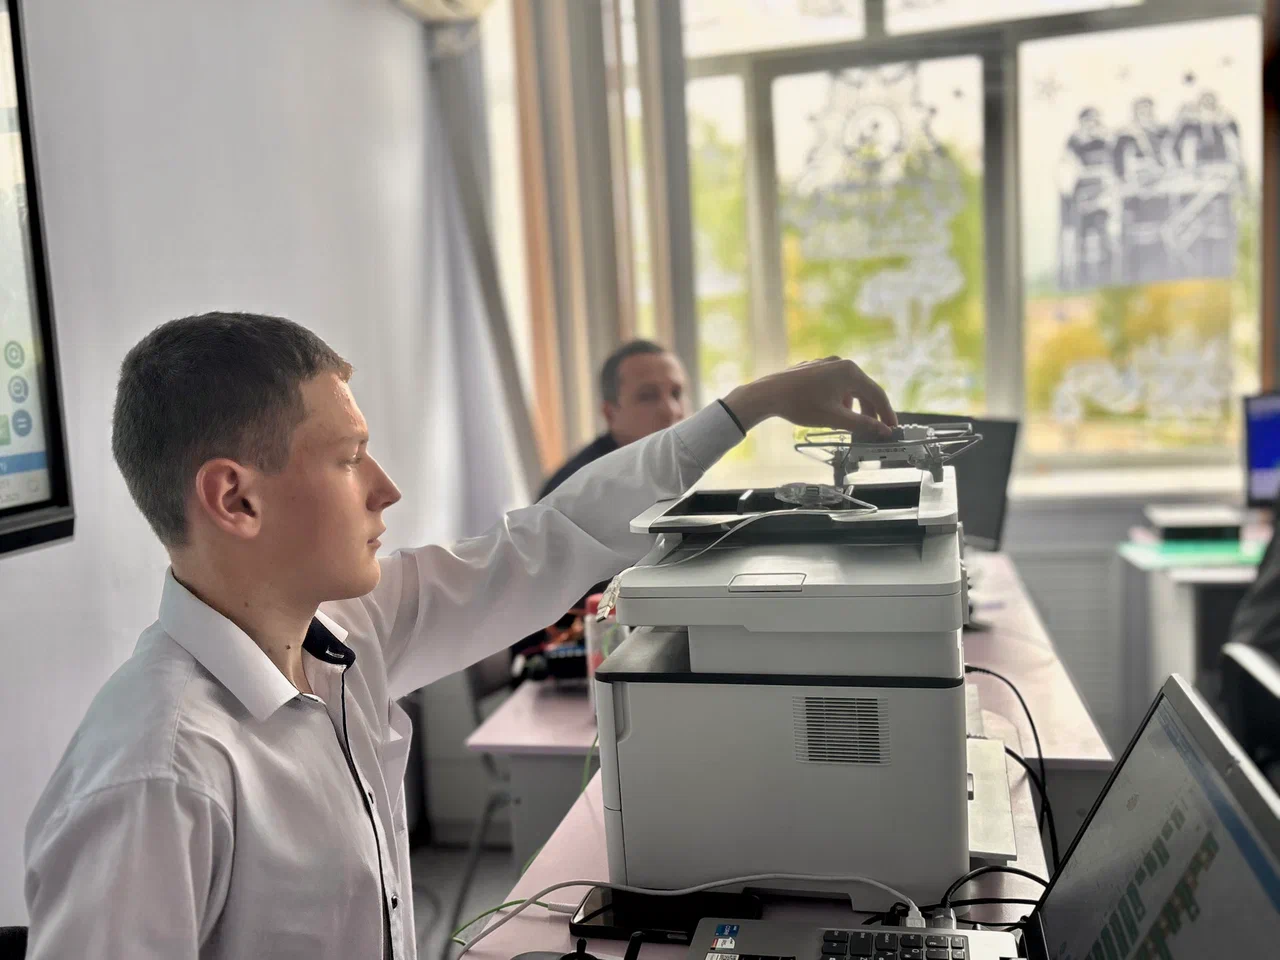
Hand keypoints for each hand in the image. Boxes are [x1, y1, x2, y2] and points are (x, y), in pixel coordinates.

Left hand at [722, 357, 896, 439]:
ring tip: (849, 423)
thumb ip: (863, 424)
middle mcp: (840, 363)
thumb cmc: (801, 405)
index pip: (877, 394)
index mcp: (850, 372)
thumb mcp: (835, 418)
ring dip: (853, 406)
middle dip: (869, 411)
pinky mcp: (815, 368)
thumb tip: (883, 430)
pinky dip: (839, 398)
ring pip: (848, 387)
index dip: (886, 413)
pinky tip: (832, 411)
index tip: (892, 427)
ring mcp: (826, 364)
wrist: (768, 394)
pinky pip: (835, 383)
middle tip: (873, 429)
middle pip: (863, 389)